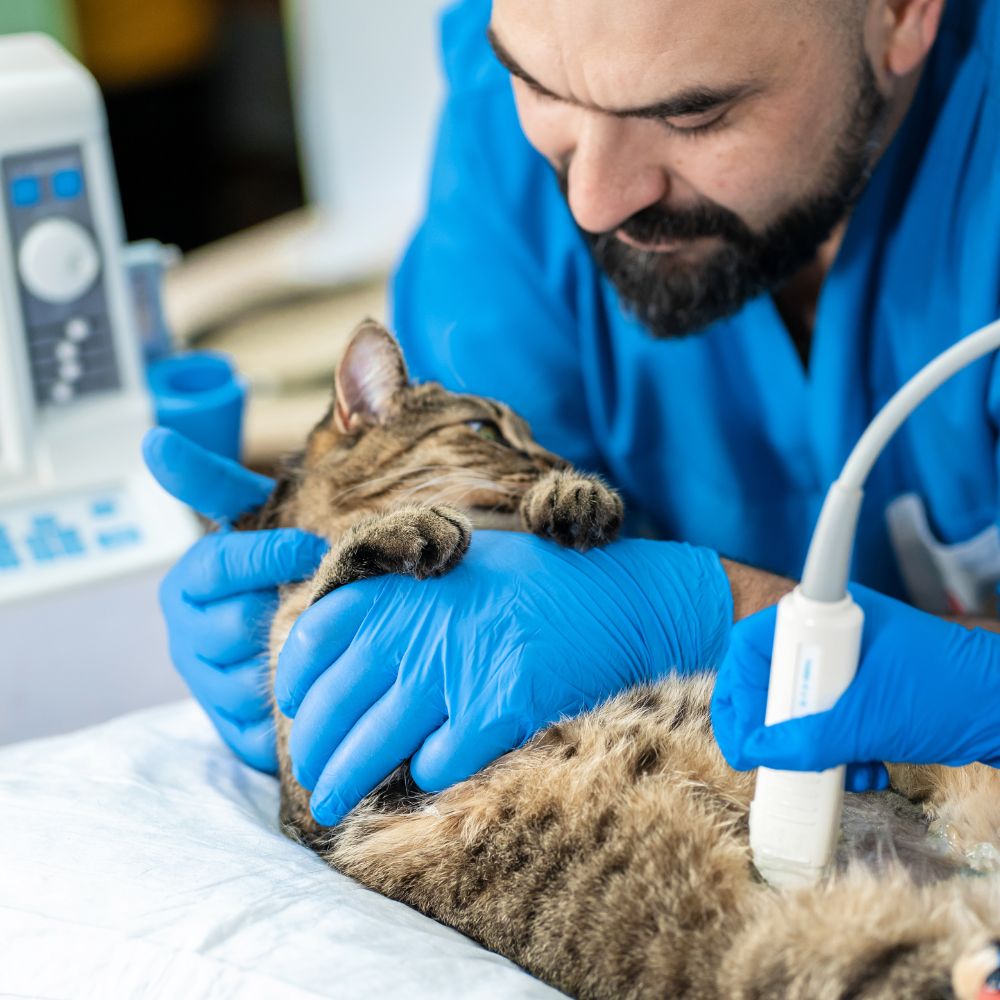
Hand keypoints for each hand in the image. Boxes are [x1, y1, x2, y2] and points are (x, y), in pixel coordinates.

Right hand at [143, 428, 327, 772]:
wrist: (293, 626)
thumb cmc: (278, 561)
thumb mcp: (250, 515)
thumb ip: (207, 480)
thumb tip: (153, 439)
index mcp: (186, 584)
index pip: (216, 566)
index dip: (269, 556)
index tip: (315, 545)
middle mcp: (187, 638)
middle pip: (235, 627)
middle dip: (287, 608)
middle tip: (335, 593)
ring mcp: (210, 688)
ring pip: (255, 677)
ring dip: (301, 653)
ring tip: (341, 630)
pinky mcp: (238, 732)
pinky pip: (272, 724)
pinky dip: (305, 702)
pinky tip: (334, 675)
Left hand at [275, 530, 732, 824]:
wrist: (623, 598)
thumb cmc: (538, 581)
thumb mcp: (457, 563)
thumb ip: (401, 597)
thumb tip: (343, 650)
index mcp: (403, 586)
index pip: (314, 640)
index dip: (293, 682)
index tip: (293, 708)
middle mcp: (419, 627)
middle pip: (333, 705)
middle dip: (312, 752)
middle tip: (310, 776)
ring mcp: (457, 670)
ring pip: (372, 748)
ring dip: (344, 783)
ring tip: (330, 805)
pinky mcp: (497, 711)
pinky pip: (436, 764)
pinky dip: (426, 775)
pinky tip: (430, 770)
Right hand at [711, 583, 999, 785]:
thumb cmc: (947, 696)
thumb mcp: (866, 723)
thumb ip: (805, 741)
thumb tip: (758, 753)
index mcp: (829, 618)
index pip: (754, 644)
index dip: (737, 690)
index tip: (740, 738)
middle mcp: (836, 636)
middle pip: (774, 681)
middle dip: (775, 729)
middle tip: (774, 762)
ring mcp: (854, 664)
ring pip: (802, 707)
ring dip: (809, 748)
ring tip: (830, 776)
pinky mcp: (871, 692)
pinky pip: (832, 721)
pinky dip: (839, 751)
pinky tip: (863, 774)